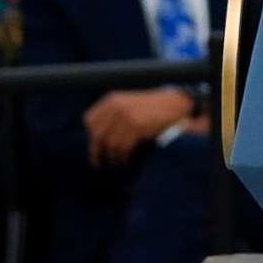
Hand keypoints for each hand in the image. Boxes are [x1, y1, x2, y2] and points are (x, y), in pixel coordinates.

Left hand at [84, 88, 198, 163]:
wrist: (174, 104)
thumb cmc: (151, 108)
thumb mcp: (128, 104)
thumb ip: (112, 115)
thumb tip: (95, 138)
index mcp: (111, 100)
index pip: (89, 119)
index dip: (90, 135)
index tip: (95, 146)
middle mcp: (116, 106)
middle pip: (97, 134)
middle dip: (96, 151)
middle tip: (97, 163)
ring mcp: (126, 115)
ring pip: (110, 143)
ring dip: (112, 157)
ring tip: (117, 162)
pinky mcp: (137, 126)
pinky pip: (123, 147)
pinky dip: (123, 157)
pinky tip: (126, 160)